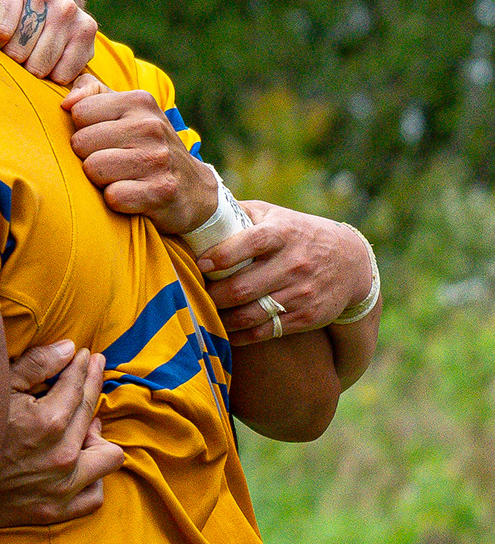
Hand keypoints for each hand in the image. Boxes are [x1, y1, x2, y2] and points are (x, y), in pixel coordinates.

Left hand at [0, 0, 97, 82]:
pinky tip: (49, 62)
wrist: (31, 11)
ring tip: (28, 55)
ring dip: (31, 69)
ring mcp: (69, 7)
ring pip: (40, 64)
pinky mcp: (87, 28)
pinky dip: (54, 77)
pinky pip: (65, 72)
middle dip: (11, 58)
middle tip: (12, 49)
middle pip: (18, 49)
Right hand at [0, 341, 122, 527]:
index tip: (84, 355)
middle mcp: (62, 455)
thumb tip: (68, 348)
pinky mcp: (56, 510)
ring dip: (97, 438)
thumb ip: (35, 366)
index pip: (78, 386)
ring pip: (108, 456)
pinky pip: (95, 496)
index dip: (83, 366)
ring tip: (82, 427)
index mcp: (47, 421)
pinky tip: (78, 463)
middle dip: (92, 386)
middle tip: (89, 372)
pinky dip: (91, 478)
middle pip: (93, 412)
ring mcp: (61, 486)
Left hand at [62, 75, 217, 233]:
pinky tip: (133, 195)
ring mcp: (158, 157)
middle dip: (89, 157)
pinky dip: (116, 201)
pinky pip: (112, 196)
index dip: (85, 130)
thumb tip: (66, 102)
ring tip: (122, 178)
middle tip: (114, 162)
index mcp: (139, 101)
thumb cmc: (145, 147)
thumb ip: (92, 93)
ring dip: (101, 180)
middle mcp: (151, 126)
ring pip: (92, 169)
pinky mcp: (161, 191)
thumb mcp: (126, 112)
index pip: (79, 112)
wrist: (193, 189)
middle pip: (80, 142)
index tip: (105, 139)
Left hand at [200, 202, 375, 344]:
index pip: (251, 242)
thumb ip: (240, 213)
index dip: (222, 254)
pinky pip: (265, 332)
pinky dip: (239, 335)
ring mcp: (302, 293)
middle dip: (213, 294)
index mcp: (283, 233)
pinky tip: (223, 329)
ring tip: (204, 311)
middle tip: (193, 292)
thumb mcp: (275, 214)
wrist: (350, 262)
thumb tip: (198, 208)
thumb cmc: (297, 233)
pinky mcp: (307, 316)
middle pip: (244, 287)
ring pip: (251, 314)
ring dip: (222, 317)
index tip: (200, 263)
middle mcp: (294, 264)